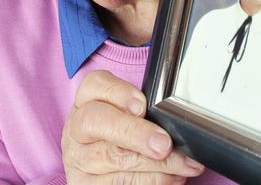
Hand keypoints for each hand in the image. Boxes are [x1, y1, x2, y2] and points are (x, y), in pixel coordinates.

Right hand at [62, 70, 204, 183]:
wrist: (106, 170)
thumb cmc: (124, 134)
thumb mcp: (130, 114)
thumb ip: (145, 109)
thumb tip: (174, 114)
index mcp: (87, 100)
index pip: (95, 85)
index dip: (119, 93)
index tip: (143, 105)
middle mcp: (77, 128)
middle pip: (98, 122)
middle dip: (135, 133)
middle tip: (164, 144)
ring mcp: (78, 159)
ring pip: (113, 158)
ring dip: (155, 165)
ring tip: (183, 165)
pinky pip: (118, 184)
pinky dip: (151, 182)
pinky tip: (172, 178)